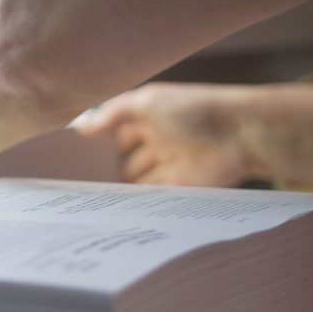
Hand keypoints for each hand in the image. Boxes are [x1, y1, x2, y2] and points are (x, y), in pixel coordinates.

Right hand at [74, 83, 264, 186]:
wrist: (241, 134)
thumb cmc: (195, 110)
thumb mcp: (147, 102)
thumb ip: (113, 114)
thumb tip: (82, 128)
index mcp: (149, 117)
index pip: (116, 132)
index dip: (97, 143)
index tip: (71, 157)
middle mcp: (158, 140)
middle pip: (125, 159)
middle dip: (104, 170)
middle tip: (75, 185)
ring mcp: (169, 164)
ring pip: (136, 181)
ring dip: (119, 189)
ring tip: (89, 202)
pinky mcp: (181, 186)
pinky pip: (154, 196)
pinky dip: (137, 202)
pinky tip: (115, 209)